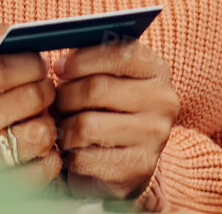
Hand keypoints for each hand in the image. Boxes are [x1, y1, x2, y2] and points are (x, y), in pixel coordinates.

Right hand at [0, 26, 62, 198]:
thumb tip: (10, 37)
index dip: (30, 63)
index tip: (38, 65)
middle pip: (31, 99)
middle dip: (45, 92)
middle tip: (40, 93)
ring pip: (41, 133)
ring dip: (48, 124)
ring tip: (35, 120)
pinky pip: (46, 166)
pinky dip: (49, 156)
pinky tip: (35, 148)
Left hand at [52, 39, 178, 199]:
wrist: (127, 164)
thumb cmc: (109, 111)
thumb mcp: (109, 79)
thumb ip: (91, 62)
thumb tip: (61, 66)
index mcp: (158, 71)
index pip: (119, 54)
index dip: (82, 59)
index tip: (60, 68)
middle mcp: (164, 101)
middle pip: (96, 89)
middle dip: (65, 96)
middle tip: (57, 103)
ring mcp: (155, 137)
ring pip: (85, 125)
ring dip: (65, 128)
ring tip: (66, 127)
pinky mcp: (138, 168)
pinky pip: (84, 158)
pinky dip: (70, 155)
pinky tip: (76, 151)